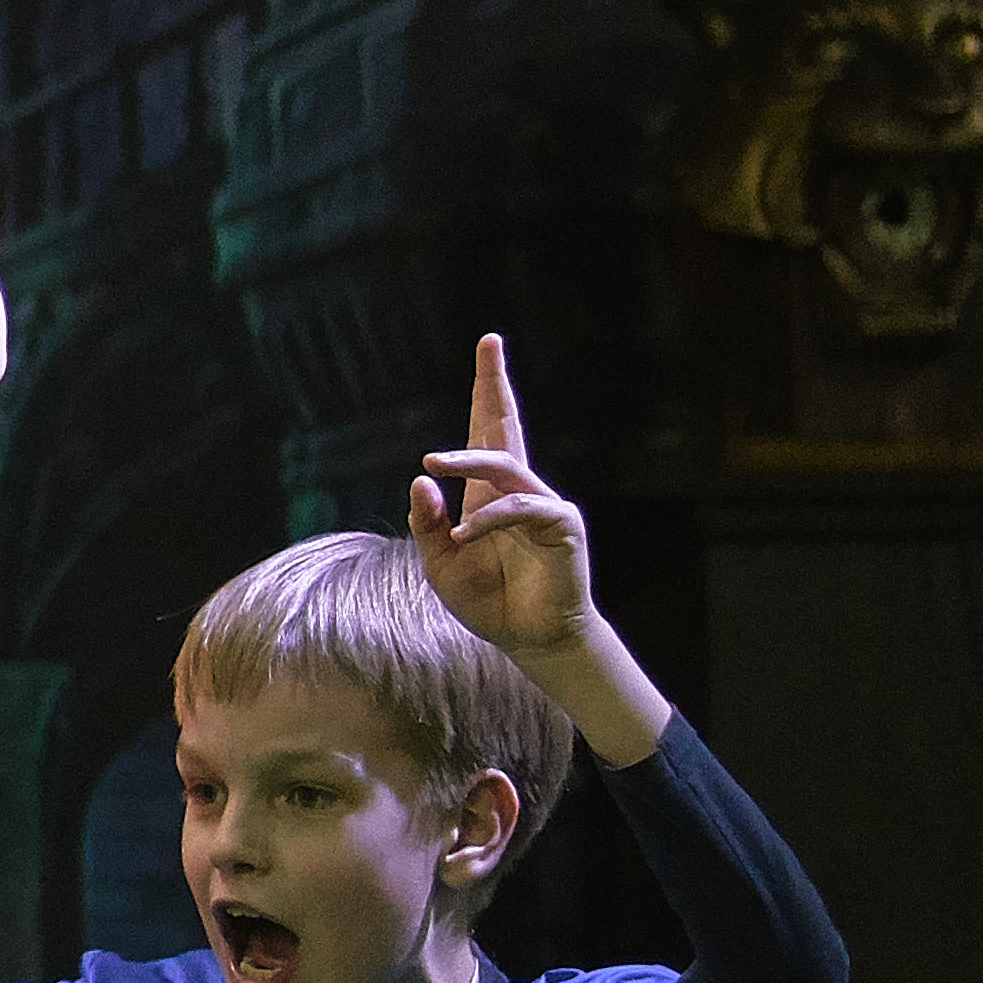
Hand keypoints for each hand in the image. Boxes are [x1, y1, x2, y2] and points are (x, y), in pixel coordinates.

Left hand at [409, 331, 596, 651]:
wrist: (530, 639)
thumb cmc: (487, 600)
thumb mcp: (439, 564)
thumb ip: (426, 525)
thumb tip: (419, 479)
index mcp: (488, 492)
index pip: (487, 431)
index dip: (487, 390)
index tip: (488, 345)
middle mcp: (518, 489)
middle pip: (507, 426)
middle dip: (497, 385)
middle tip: (489, 342)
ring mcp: (544, 504)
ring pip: (506, 466)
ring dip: (469, 459)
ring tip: (433, 462)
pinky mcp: (562, 527)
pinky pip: (522, 509)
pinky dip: (490, 518)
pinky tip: (464, 533)